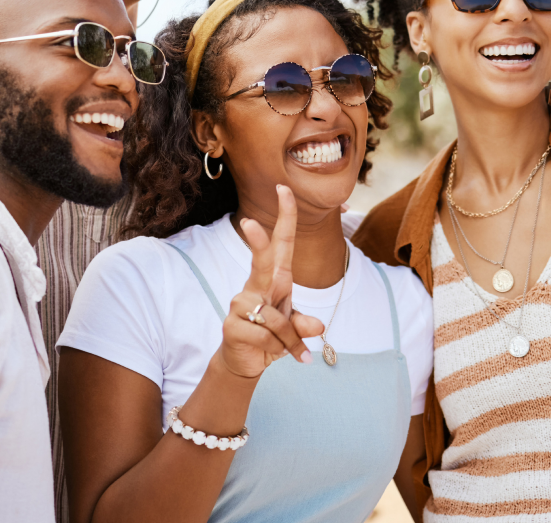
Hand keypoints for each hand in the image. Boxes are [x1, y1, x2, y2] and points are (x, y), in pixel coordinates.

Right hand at [217, 187, 324, 378]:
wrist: (246, 360)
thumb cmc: (272, 335)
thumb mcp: (294, 328)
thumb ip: (304, 324)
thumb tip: (318, 326)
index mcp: (275, 278)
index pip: (281, 242)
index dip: (285, 216)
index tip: (284, 189)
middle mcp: (256, 285)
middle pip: (260, 260)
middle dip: (256, 242)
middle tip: (249, 222)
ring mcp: (241, 304)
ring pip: (275, 318)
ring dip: (288, 339)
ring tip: (286, 349)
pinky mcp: (232, 325)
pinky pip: (266, 337)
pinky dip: (278, 350)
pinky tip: (271, 354)